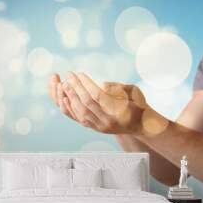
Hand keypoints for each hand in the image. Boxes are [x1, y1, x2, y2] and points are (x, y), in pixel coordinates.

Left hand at [49, 72, 168, 135]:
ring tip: (62, 84)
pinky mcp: (94, 128)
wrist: (140, 125)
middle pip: (87, 104)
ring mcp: (100, 127)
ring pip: (80, 113)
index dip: (86, 84)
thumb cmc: (138, 103)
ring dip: (69, 97)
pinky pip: (78, 119)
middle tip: (68, 75)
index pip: (98, 96)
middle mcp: (108, 121)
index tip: (79, 73)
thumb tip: (101, 85)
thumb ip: (118, 88)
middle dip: (75, 88)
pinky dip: (69, 108)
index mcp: (120, 111)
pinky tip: (63, 98)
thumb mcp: (134, 91)